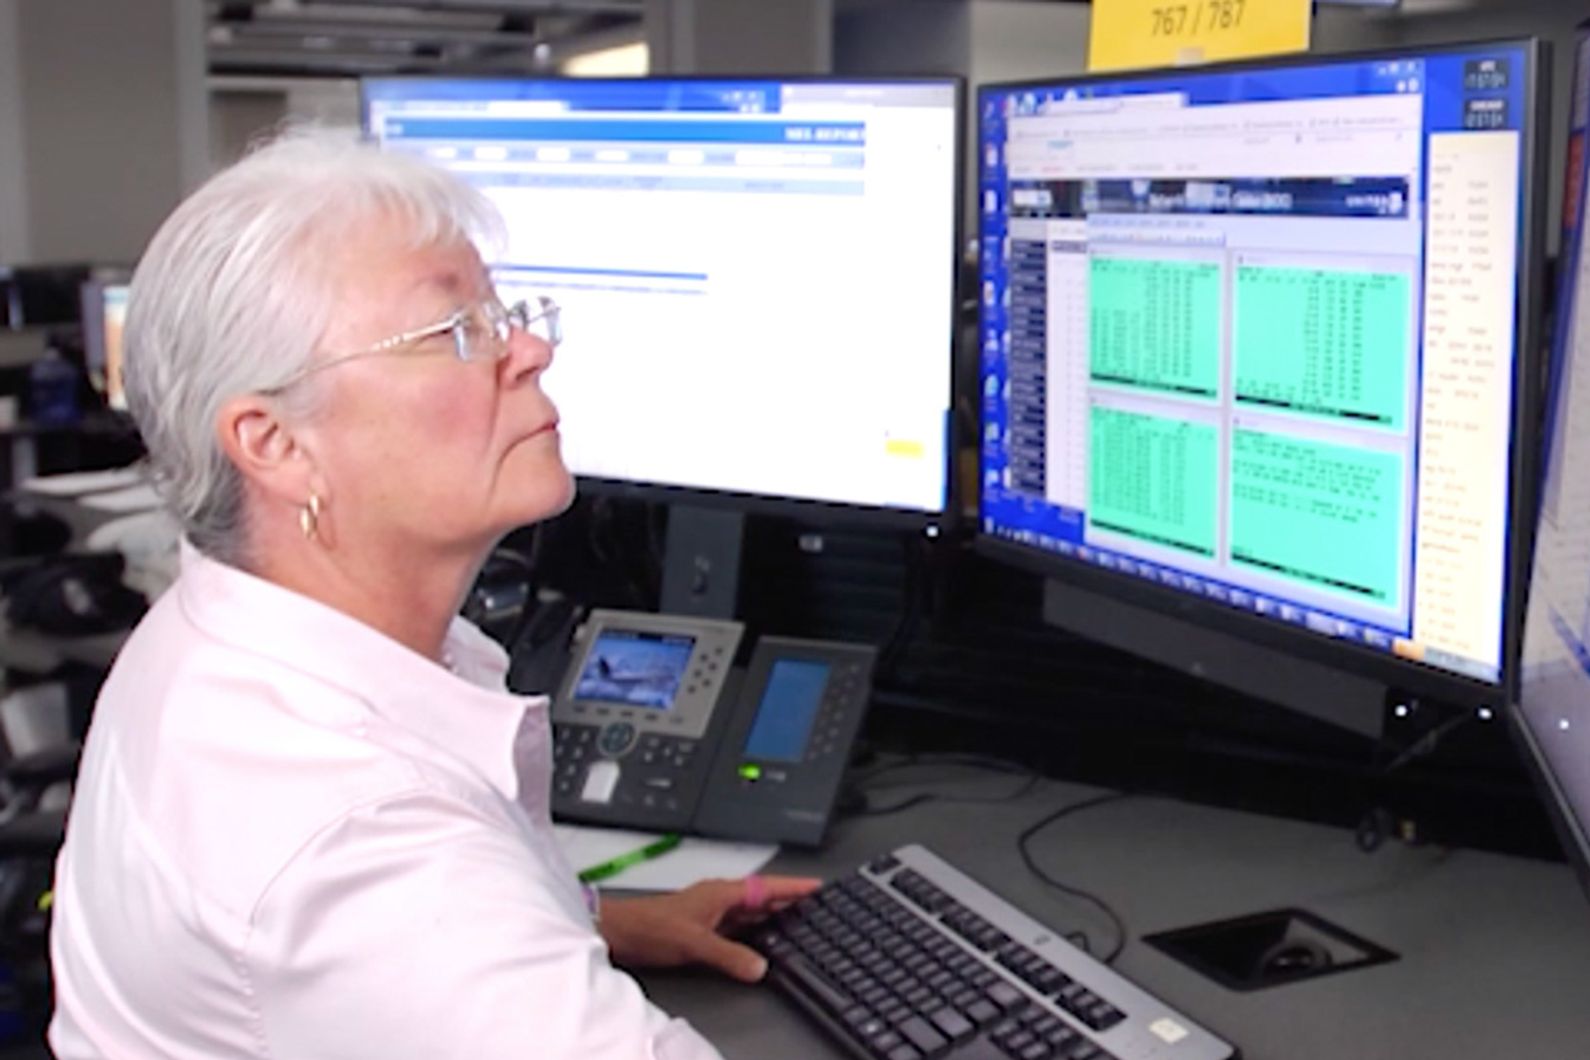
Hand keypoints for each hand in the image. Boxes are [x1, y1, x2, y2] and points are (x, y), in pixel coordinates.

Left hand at [598, 874, 821, 982]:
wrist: (620, 932)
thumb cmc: (652, 927)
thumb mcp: (695, 942)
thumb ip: (730, 955)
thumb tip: (761, 967)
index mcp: (722, 893)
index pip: (767, 886)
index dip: (794, 886)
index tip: (818, 886)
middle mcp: (720, 899)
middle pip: (762, 898)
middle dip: (789, 900)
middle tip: (817, 906)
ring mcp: (711, 913)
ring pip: (750, 913)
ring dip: (772, 917)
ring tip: (798, 923)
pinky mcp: (703, 927)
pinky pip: (738, 927)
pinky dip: (753, 933)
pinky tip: (761, 944)